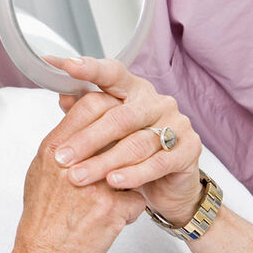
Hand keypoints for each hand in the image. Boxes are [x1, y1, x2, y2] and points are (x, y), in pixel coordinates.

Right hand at [12, 88, 145, 252]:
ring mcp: (95, 186)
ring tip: (124, 184)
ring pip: (133, 160)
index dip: (111, 106)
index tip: (118, 113)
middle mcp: (73, 164)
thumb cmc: (41, 217)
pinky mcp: (112, 210)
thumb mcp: (39, 172)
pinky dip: (131, 207)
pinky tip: (118, 217)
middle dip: (129, 134)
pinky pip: (137, 197)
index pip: (90, 105)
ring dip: (132, 171)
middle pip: (116, 127)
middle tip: (133, 142)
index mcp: (53, 150)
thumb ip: (59, 144)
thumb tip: (75, 118)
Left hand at [45, 56, 201, 226]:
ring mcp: (177, 123)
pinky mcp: (190, 149)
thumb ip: (84, 112)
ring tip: (80, 176)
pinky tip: (113, 181)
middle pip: (119, 116)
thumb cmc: (130, 153)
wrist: (168, 186)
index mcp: (135, 90)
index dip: (91, 69)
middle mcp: (158, 102)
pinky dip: (133, 173)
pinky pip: (158, 162)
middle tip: (61, 157)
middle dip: (87, 139)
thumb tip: (63, 94)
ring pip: (136, 143)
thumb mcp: (104, 133)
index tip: (68, 66)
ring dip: (104, 162)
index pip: (113, 74)